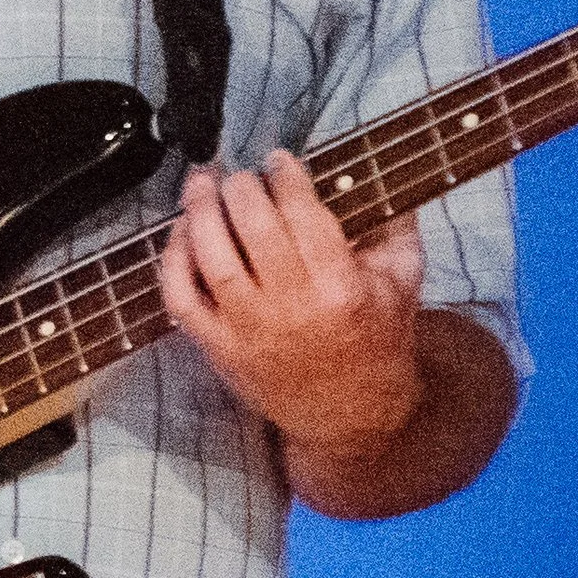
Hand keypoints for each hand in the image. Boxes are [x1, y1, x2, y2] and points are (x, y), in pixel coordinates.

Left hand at [158, 152, 425, 450]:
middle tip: (240, 174)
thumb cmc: (379, 343)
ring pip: (212, 260)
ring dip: (200, 213)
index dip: (285, 177)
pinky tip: (182, 233)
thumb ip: (396, 224)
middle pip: (254, 229)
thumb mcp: (404, 282)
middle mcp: (293, 308)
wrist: (352, 417)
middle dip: (241, 188)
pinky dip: (173, 261)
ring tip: (201, 184)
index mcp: (342, 288)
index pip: (304, 215)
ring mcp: (250, 331)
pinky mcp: (220, 350)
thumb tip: (373, 171)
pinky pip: (181, 300)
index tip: (278, 160)